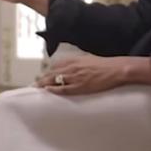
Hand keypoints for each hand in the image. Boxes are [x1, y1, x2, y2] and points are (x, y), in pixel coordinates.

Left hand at [35, 56, 150, 95]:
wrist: (116, 69)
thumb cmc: (104, 65)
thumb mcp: (87, 59)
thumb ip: (77, 63)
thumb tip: (70, 66)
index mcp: (73, 60)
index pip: (54, 66)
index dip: (46, 73)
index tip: (40, 78)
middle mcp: (71, 67)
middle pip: (51, 73)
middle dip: (41, 80)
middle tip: (34, 86)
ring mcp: (75, 77)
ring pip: (54, 80)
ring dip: (44, 85)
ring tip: (37, 90)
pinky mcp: (80, 86)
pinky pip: (64, 88)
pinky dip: (54, 89)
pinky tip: (48, 91)